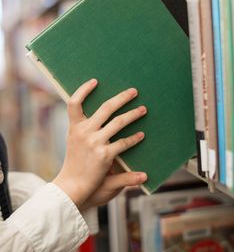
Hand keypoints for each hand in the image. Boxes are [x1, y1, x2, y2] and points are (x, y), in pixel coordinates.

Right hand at [53, 79, 146, 207]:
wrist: (71, 187)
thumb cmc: (74, 165)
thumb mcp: (75, 143)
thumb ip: (84, 128)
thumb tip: (95, 115)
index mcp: (75, 127)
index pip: (74, 103)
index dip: (83, 89)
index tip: (95, 81)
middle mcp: (84, 131)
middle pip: (105, 108)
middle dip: (122, 97)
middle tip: (134, 91)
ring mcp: (94, 142)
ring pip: (118, 122)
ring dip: (133, 114)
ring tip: (143, 109)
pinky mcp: (105, 154)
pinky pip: (124, 142)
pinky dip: (134, 138)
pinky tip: (141, 135)